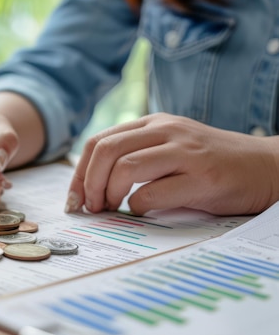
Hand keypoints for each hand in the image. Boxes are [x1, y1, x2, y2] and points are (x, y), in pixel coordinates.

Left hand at [66, 113, 278, 215]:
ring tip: (111, 209)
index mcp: (153, 124)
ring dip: (108, 193)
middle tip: (91, 207)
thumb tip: (89, 187)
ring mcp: (185, 151)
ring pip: (125, 167)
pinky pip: (153, 192)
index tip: (75, 198)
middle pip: (106, 151)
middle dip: (88, 183)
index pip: (99, 142)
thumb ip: (135, 156)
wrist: (266, 167)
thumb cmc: (210, 164)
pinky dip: (138, 206)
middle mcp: (166, 131)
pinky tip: (142, 210)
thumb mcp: (169, 148)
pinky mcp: (201, 176)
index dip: (79, 173)